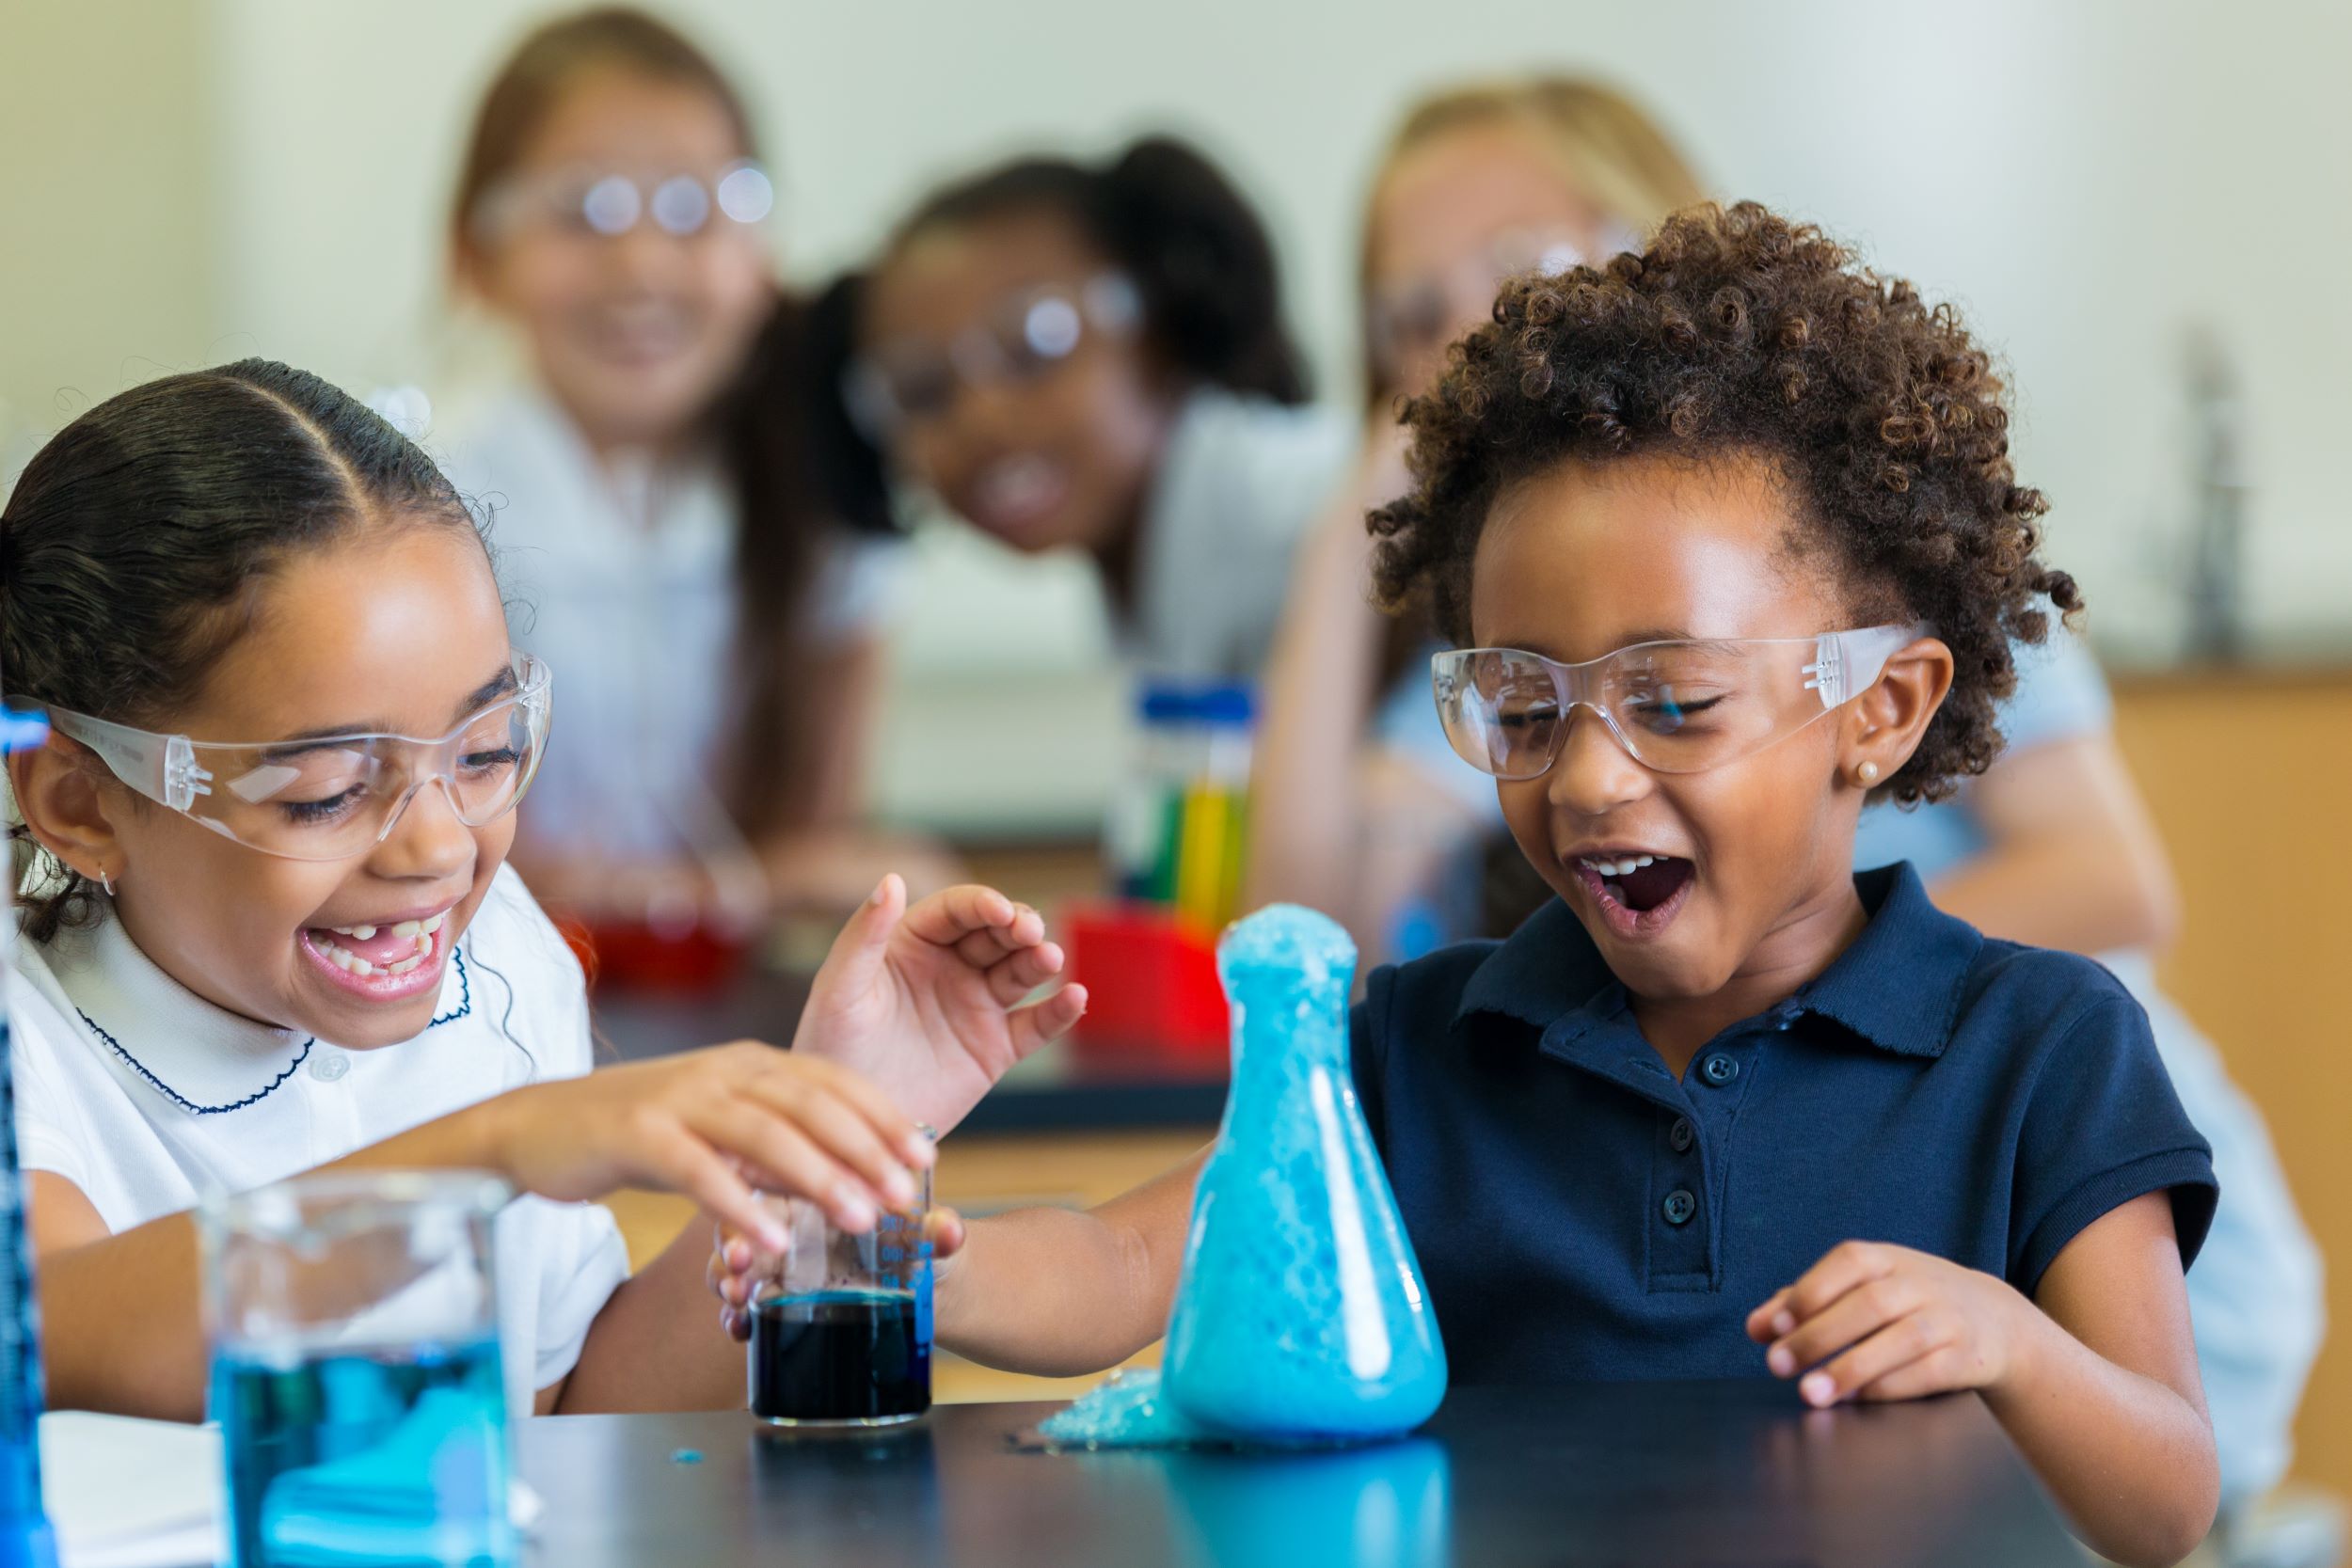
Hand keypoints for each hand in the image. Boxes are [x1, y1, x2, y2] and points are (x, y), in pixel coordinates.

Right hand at [477, 1043, 933, 1251]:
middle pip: (810, 1103)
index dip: (884, 1116)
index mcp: (750, 1063)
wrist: (535, 1125)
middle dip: (867, 1148)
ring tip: (860, 1217)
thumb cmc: (640, 1130)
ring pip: (764, 1132)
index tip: (927, 1156)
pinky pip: (697, 1169)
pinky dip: (736, 1203)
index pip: (834, 1081)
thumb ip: (774, 1142)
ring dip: (818, 1175)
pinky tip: (767, 1240)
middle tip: (909, 1194)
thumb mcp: (718, 1126)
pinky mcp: (636, 1133)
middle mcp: (722, 1070)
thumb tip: (845, 1177)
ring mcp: (679, 1098)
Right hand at [710, 1207, 968, 1341]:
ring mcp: (782, 1261)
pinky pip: (748, 1305)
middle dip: (733, 1246)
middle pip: (746, 1223)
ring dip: (727, 1281)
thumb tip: (949, 1231)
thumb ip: (937, 1232)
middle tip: (737, 1270)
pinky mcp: (782, 1299)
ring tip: (735, 1304)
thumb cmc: (923, 1244)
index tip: (754, 1225)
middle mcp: (792, 1223)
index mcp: (821, 1190)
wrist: (931, 1286)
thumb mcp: (930, 1235)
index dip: (760, 1198)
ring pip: (738, 1264)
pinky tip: (738, 1330)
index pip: (778, 1182)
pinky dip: (738, 1317)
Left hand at [791, 876, 1087, 1133]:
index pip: (957, 910)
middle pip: (997, 934)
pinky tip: (1075, 998)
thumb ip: (864, 935)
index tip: (999, 911)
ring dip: (1041, 961)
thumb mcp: (840, 988)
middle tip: (1030, 932)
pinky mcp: (995, 1050)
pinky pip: (1035, 1025)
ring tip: (1049, 959)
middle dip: (1019, 926)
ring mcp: (976, 1007)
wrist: (849, 1127)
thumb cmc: (831, 1049)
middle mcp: (950, 968)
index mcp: (912, 943)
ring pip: (1021, 973)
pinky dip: (1059, 1012)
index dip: (982, 904)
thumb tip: (892, 879)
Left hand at [1747, 1240, 2035, 1406]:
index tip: (1773, 1327)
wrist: (1996, 1321)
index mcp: (1888, 1258)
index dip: (1809, 1293)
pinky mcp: (1967, 1356)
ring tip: (1810, 1393)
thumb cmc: (1909, 1301)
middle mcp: (1920, 1283)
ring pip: (1901, 1340)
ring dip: (1851, 1368)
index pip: (1847, 1263)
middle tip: (1777, 1365)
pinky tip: (1856, 1399)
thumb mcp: (1864, 1287)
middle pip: (1870, 1304)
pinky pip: (1928, 1373)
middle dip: (1818, 1335)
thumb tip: (1756, 1327)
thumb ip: (1807, 1302)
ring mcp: (1948, 1318)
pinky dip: (1889, 1387)